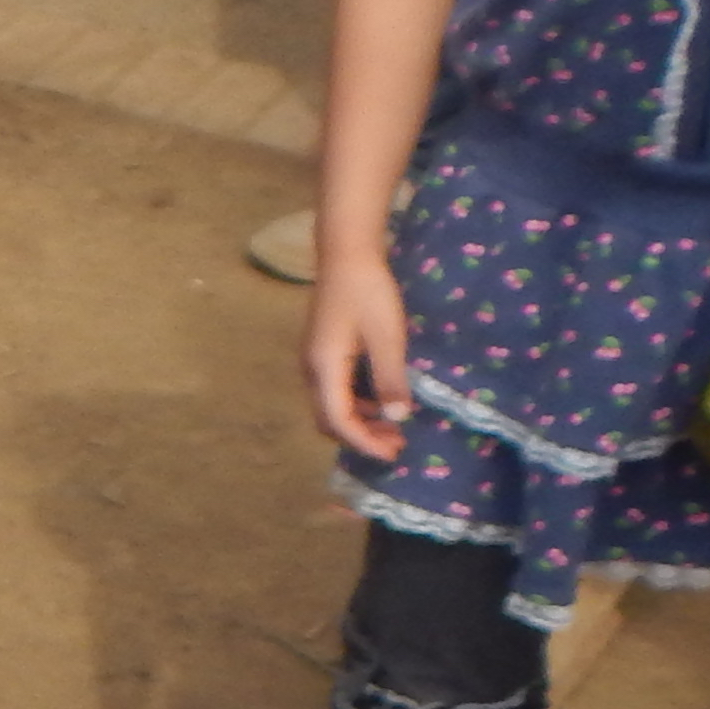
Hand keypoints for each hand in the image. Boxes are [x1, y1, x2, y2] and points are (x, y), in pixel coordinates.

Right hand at [303, 252, 413, 462]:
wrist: (346, 255)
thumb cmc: (368, 293)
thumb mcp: (387, 337)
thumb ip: (390, 379)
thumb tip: (397, 418)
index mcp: (324, 368)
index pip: (338, 420)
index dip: (364, 442)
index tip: (393, 454)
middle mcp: (312, 370)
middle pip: (328, 419)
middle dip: (360, 437)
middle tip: (397, 443)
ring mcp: (314, 361)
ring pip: (331, 406)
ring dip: (360, 421)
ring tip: (394, 424)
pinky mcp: (322, 353)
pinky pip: (335, 391)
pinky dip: (356, 404)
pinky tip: (381, 398)